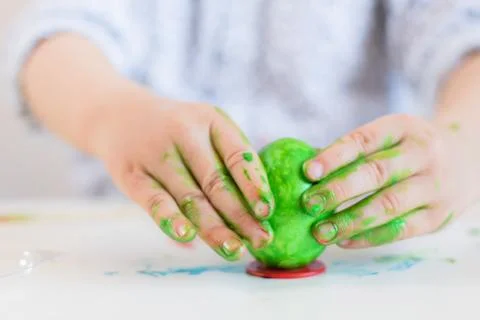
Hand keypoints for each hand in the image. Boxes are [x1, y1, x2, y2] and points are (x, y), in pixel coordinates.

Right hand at [92, 88, 273, 259]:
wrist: (118, 115)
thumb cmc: (176, 130)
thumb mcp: (205, 128)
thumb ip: (227, 159)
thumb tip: (257, 209)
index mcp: (210, 121)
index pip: (237, 155)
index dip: (254, 185)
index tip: (267, 212)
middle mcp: (184, 133)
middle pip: (216, 182)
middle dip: (241, 216)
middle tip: (261, 241)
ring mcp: (156, 154)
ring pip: (190, 197)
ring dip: (214, 227)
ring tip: (234, 249)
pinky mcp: (131, 175)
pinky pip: (154, 201)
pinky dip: (170, 219)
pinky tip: (187, 236)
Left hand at [301, 114, 465, 247]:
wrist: (467, 158)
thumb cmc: (410, 147)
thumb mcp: (391, 134)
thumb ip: (356, 151)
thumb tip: (307, 173)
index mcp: (403, 128)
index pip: (365, 140)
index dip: (334, 156)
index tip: (307, 172)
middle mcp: (423, 154)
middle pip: (377, 173)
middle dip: (339, 190)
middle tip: (309, 204)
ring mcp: (434, 186)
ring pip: (389, 205)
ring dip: (350, 220)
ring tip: (321, 231)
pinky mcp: (438, 216)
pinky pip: (401, 230)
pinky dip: (369, 237)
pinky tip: (344, 240)